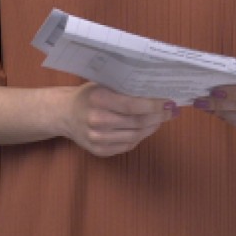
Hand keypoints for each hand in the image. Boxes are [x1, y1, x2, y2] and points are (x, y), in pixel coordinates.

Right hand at [62, 82, 179, 156]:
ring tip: (161, 118)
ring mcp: (98, 139)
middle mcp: (97, 120)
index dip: (154, 105)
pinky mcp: (100, 152)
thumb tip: (156, 90)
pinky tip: (147, 128)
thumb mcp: (104, 84)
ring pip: (135, 136)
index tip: (169, 102)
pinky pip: (128, 145)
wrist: (65, 114)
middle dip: (158, 117)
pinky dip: (141, 136)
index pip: (133, 105)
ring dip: (153, 127)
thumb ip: (125, 88)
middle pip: (137, 122)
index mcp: (98, 99)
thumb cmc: (89, 95)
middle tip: (171, 111)